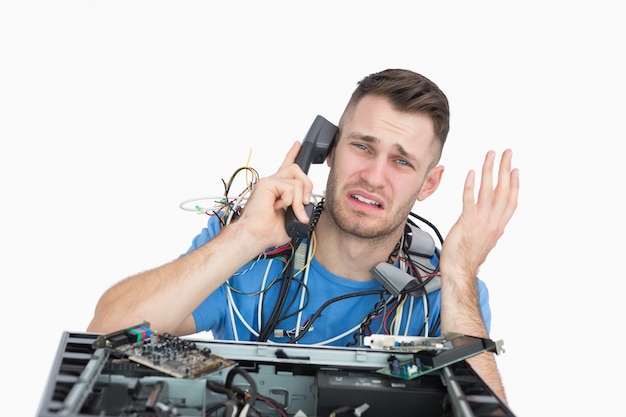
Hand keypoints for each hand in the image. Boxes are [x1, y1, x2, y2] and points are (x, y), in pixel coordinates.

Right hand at [234, 141, 313, 247]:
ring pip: (297, 180)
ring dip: (298, 200)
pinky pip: (290, 187)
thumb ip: (301, 207)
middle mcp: (272, 183)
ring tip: (292, 211)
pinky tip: (277, 207)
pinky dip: (289, 201)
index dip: (292, 154)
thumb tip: (308, 204)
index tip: (298, 145)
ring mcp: (269, 182)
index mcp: (277, 189)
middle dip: (307, 187)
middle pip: (297, 170)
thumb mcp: (293, 218)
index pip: (286, 167)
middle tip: (304, 203)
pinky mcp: (267, 183)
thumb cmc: (268, 230)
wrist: (256, 235)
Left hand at [440, 149, 518, 277]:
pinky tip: (471, 173)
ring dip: (490, 170)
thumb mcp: (485, 239)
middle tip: (507, 152)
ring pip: (489, 190)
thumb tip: (495, 222)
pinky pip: (470, 199)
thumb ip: (490, 227)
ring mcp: (482, 220)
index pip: (511, 200)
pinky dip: (471, 185)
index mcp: (499, 225)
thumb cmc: (468, 256)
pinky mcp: (467, 221)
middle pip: (504, 190)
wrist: (460, 269)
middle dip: (506, 169)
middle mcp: (494, 221)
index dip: (515, 184)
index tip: (515, 169)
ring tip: (490, 155)